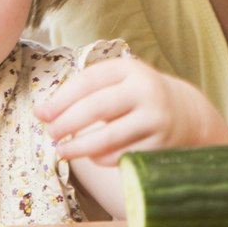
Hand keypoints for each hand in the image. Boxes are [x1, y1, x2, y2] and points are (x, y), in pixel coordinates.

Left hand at [35, 58, 227, 164]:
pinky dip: (101, 158)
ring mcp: (155, 117)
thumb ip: (81, 92)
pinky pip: (122, 155)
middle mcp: (145, 90)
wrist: (186, 113)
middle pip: (96, 107)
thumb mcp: (117, 83)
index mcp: (129, 68)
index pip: (88, 81)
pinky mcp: (160, 144)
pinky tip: (92, 156)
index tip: (41, 114)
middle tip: (50, 134)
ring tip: (61, 151)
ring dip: (79, 147)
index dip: (61, 99)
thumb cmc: (135, 96)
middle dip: (66, 123)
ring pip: (108, 136)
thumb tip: (41, 112)